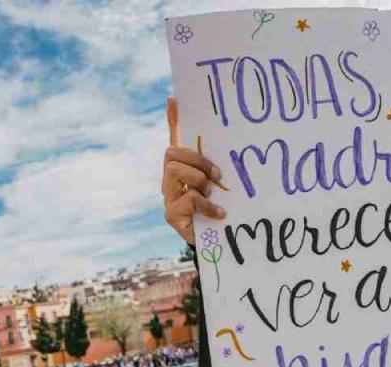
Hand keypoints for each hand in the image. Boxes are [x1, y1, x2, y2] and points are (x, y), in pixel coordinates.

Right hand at [162, 97, 225, 244]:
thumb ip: (221, 165)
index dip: (174, 119)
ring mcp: (168, 197)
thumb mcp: (223, 186)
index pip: (175, 138)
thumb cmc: (219, 210)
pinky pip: (188, 198)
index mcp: (184, 169)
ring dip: (199, 180)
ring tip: (213, 193)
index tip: (174, 97)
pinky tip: (220, 213)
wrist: (217, 245)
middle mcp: (170, 180)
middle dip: (196, 160)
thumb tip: (220, 136)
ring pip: (174, 171)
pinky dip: (207, 204)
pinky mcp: (171, 216)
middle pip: (171, 153)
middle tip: (218, 175)